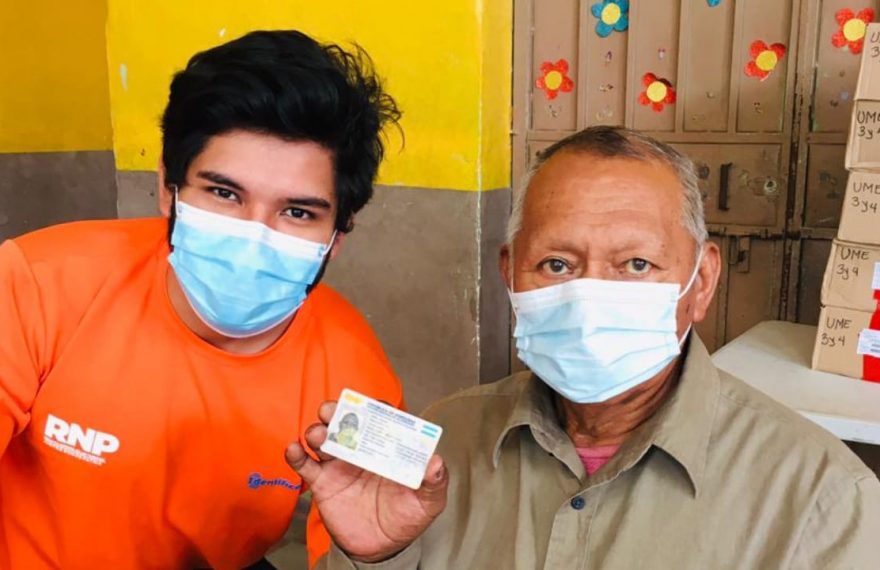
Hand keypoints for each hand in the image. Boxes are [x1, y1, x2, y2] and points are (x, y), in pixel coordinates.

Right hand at [285, 401, 447, 562]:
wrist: (381, 548)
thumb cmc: (406, 517)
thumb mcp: (427, 502)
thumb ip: (434, 483)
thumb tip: (436, 463)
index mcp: (387, 447)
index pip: (380, 418)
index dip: (374, 408)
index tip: (369, 406)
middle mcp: (362, 450)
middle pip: (346, 422)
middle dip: (337, 411)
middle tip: (331, 410)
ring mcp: (340, 464)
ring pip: (323, 438)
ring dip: (317, 430)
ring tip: (317, 434)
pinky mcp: (322, 483)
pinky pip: (305, 465)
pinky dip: (296, 455)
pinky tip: (294, 449)